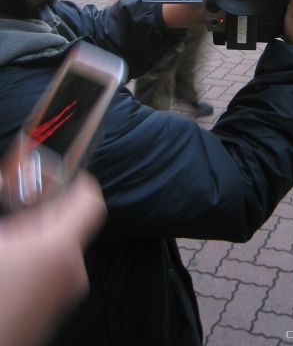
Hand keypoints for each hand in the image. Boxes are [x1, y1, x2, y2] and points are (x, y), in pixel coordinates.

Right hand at [0, 173, 105, 345]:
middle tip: (18, 212)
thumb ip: (9, 212)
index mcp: (59, 248)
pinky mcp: (58, 312)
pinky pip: (56, 272)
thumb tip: (4, 180)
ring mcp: (68, 295)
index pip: (90, 200)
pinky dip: (37, 263)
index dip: (79, 182)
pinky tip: (10, 272)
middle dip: (43, 214)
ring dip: (37, 240)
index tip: (65, 175)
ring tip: (8, 247)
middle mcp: (73, 271)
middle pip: (71, 225)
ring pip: (61, 250)